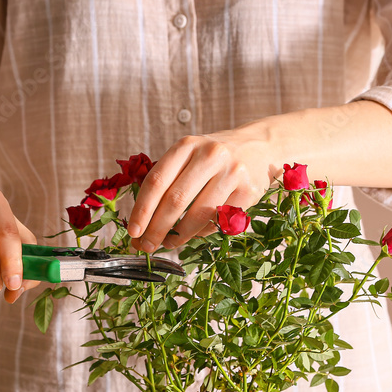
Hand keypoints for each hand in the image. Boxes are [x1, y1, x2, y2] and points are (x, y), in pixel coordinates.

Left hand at [127, 130, 276, 251]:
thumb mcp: (188, 156)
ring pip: (198, 214)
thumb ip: (167, 181)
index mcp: (187, 145)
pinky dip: (202, 232)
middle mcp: (210, 155)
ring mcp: (232, 172)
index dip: (142, 209)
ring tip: (167, 244)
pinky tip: (193, 234)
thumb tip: (141, 223)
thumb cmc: (213, 158)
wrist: (259, 147)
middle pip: (175, 200)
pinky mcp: (248, 191)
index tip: (133, 231)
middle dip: (157, 228)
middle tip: (146, 245)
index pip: (157, 181)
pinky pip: (218, 220)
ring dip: (179, 235)